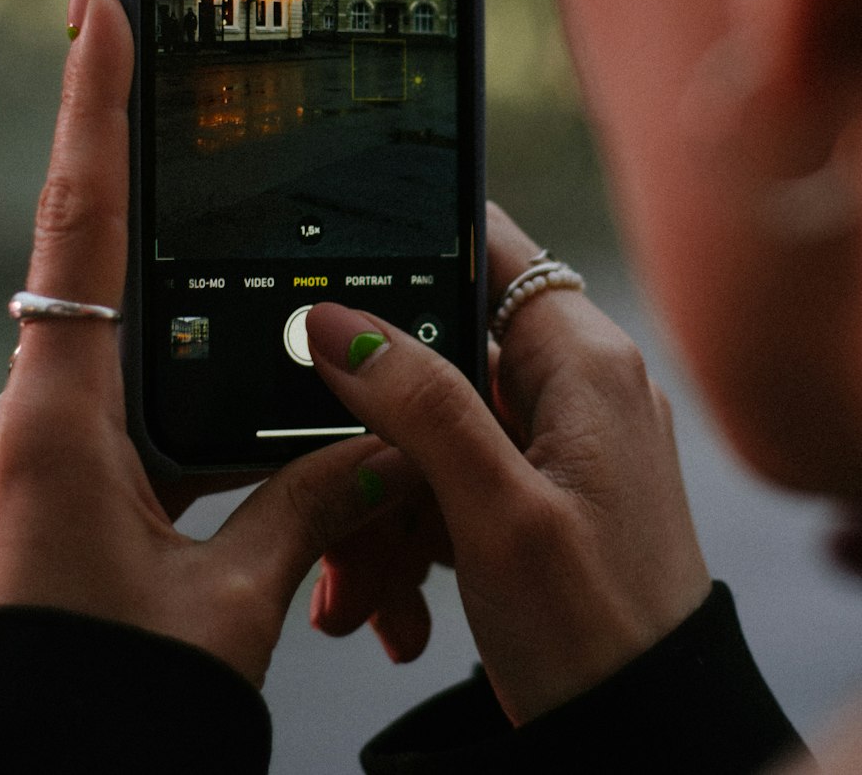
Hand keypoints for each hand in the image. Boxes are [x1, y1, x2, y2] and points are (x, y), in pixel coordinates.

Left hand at [0, 0, 402, 688]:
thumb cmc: (111, 708)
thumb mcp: (230, 602)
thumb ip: (308, 500)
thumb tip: (376, 436)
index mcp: (53, 428)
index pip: (80, 229)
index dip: (91, 107)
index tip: (94, 4)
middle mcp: (11, 423)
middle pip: (111, 304)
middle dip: (183, 283)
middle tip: (229, 285)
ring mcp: (5, 455)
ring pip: (113, 379)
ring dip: (181, 403)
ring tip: (219, 492)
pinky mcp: (14, 488)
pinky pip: (93, 428)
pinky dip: (157, 440)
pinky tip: (198, 499)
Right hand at [306, 203, 710, 725]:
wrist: (643, 745)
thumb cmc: (598, 636)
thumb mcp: (496, 512)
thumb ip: (420, 404)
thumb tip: (337, 323)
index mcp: (585, 362)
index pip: (493, 251)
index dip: (416, 254)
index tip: (339, 291)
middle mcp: (579, 389)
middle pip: (444, 357)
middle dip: (377, 429)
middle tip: (333, 492)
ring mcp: (563, 445)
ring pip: (436, 430)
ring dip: (384, 500)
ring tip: (362, 584)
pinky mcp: (545, 497)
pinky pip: (454, 483)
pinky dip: (413, 531)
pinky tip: (391, 598)